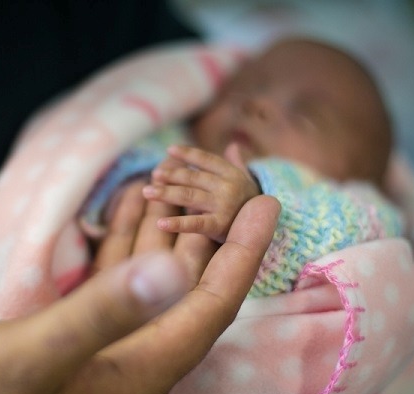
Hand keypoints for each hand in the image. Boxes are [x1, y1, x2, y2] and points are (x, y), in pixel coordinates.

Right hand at [0, 190, 279, 393]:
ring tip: (177, 177)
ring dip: (165, 224)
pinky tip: (132, 203)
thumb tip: (169, 271)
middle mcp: (139, 347)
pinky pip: (118, 273)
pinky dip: (127, 236)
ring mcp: (112, 334)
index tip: (266, 202)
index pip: (213, 301)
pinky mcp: (84, 324)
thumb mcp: (40, 354)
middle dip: (210, 224)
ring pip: (153, 271)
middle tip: (228, 174)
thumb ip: (104, 313)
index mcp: (145, 361)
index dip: (244, 252)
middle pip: (191, 279)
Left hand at [142, 144, 259, 242]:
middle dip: (171, 175)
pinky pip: (194, 224)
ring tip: (147, 192)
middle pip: (193, 178)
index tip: (170, 150)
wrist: (266, 228)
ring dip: (165, 193)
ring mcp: (223, 205)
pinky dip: (176, 223)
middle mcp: (227, 186)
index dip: (188, 153)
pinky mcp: (219, 226)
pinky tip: (160, 223)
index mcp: (231, 173)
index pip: (206, 159)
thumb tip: (233, 146)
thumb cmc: (250, 204)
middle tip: (153, 175)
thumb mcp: (246, 182)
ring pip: (188, 196)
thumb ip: (236, 164)